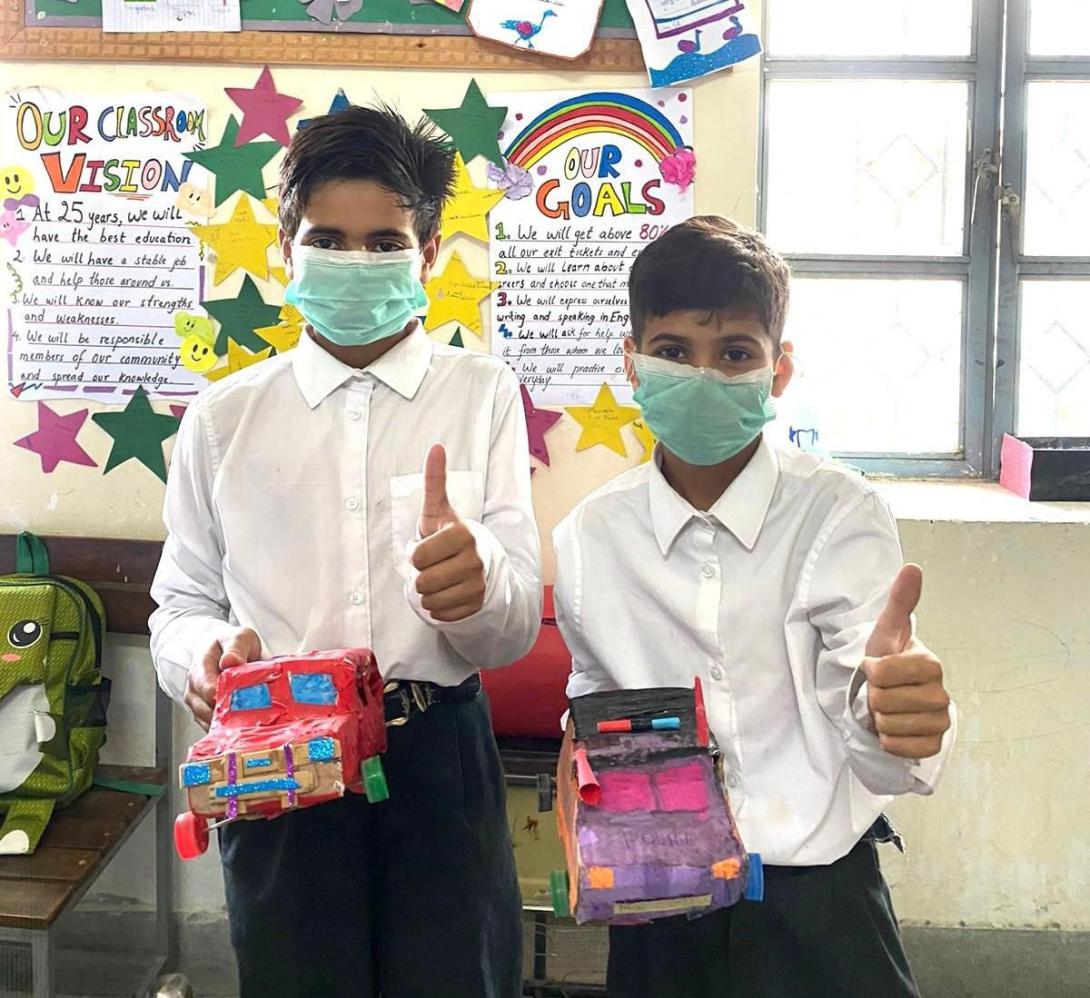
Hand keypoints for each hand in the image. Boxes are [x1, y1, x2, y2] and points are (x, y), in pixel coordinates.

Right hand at [185, 627, 261, 730]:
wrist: (222, 648)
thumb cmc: (231, 644)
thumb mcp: (239, 637)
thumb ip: (235, 648)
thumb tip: (230, 662)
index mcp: (201, 668)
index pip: (208, 690)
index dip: (226, 699)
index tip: (246, 703)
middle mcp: (195, 688)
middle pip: (207, 711)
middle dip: (230, 715)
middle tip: (253, 717)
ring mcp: (198, 702)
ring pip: (209, 723)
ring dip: (230, 725)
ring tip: (251, 723)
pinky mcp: (205, 713)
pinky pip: (214, 728)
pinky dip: (229, 729)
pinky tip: (245, 727)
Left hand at [411, 444, 485, 622]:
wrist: (476, 564)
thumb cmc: (448, 536)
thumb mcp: (438, 511)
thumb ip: (435, 481)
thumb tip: (436, 447)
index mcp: (464, 535)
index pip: (419, 557)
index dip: (417, 555)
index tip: (428, 548)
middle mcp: (475, 561)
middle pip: (424, 581)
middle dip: (421, 576)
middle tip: (434, 566)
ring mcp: (478, 585)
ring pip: (431, 600)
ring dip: (427, 593)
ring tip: (439, 579)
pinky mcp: (476, 606)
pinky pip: (442, 615)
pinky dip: (438, 608)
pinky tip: (447, 594)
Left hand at [861, 564, 950, 759]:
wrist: (887, 697)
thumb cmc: (884, 662)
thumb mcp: (885, 631)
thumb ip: (900, 601)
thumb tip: (912, 567)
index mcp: (931, 664)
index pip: (882, 673)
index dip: (871, 672)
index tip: (875, 668)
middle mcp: (942, 694)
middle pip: (884, 701)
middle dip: (873, 697)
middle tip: (881, 692)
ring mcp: (941, 722)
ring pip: (891, 726)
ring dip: (879, 719)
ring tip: (887, 708)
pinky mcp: (934, 746)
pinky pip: (902, 748)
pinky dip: (888, 741)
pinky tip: (893, 728)